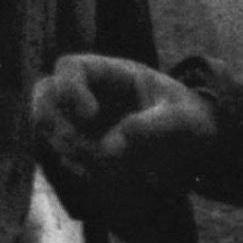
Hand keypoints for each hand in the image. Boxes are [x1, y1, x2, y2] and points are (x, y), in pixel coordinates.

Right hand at [33, 53, 216, 187]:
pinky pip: (66, 156)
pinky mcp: (85, 146)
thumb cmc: (192, 119)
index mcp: (114, 74)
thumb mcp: (184, 119)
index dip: (69, 88)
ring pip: (50, 130)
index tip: (90, 115)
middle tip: (85, 148)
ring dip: (71, 150)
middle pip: (44, 95)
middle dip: (55, 122)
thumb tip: (112, 146)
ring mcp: (82, 121)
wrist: (198, 143)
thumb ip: (154, 127)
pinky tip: (113, 176)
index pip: (71, 67)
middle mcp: (90, 94)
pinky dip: (82, 168)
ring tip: (112, 167)